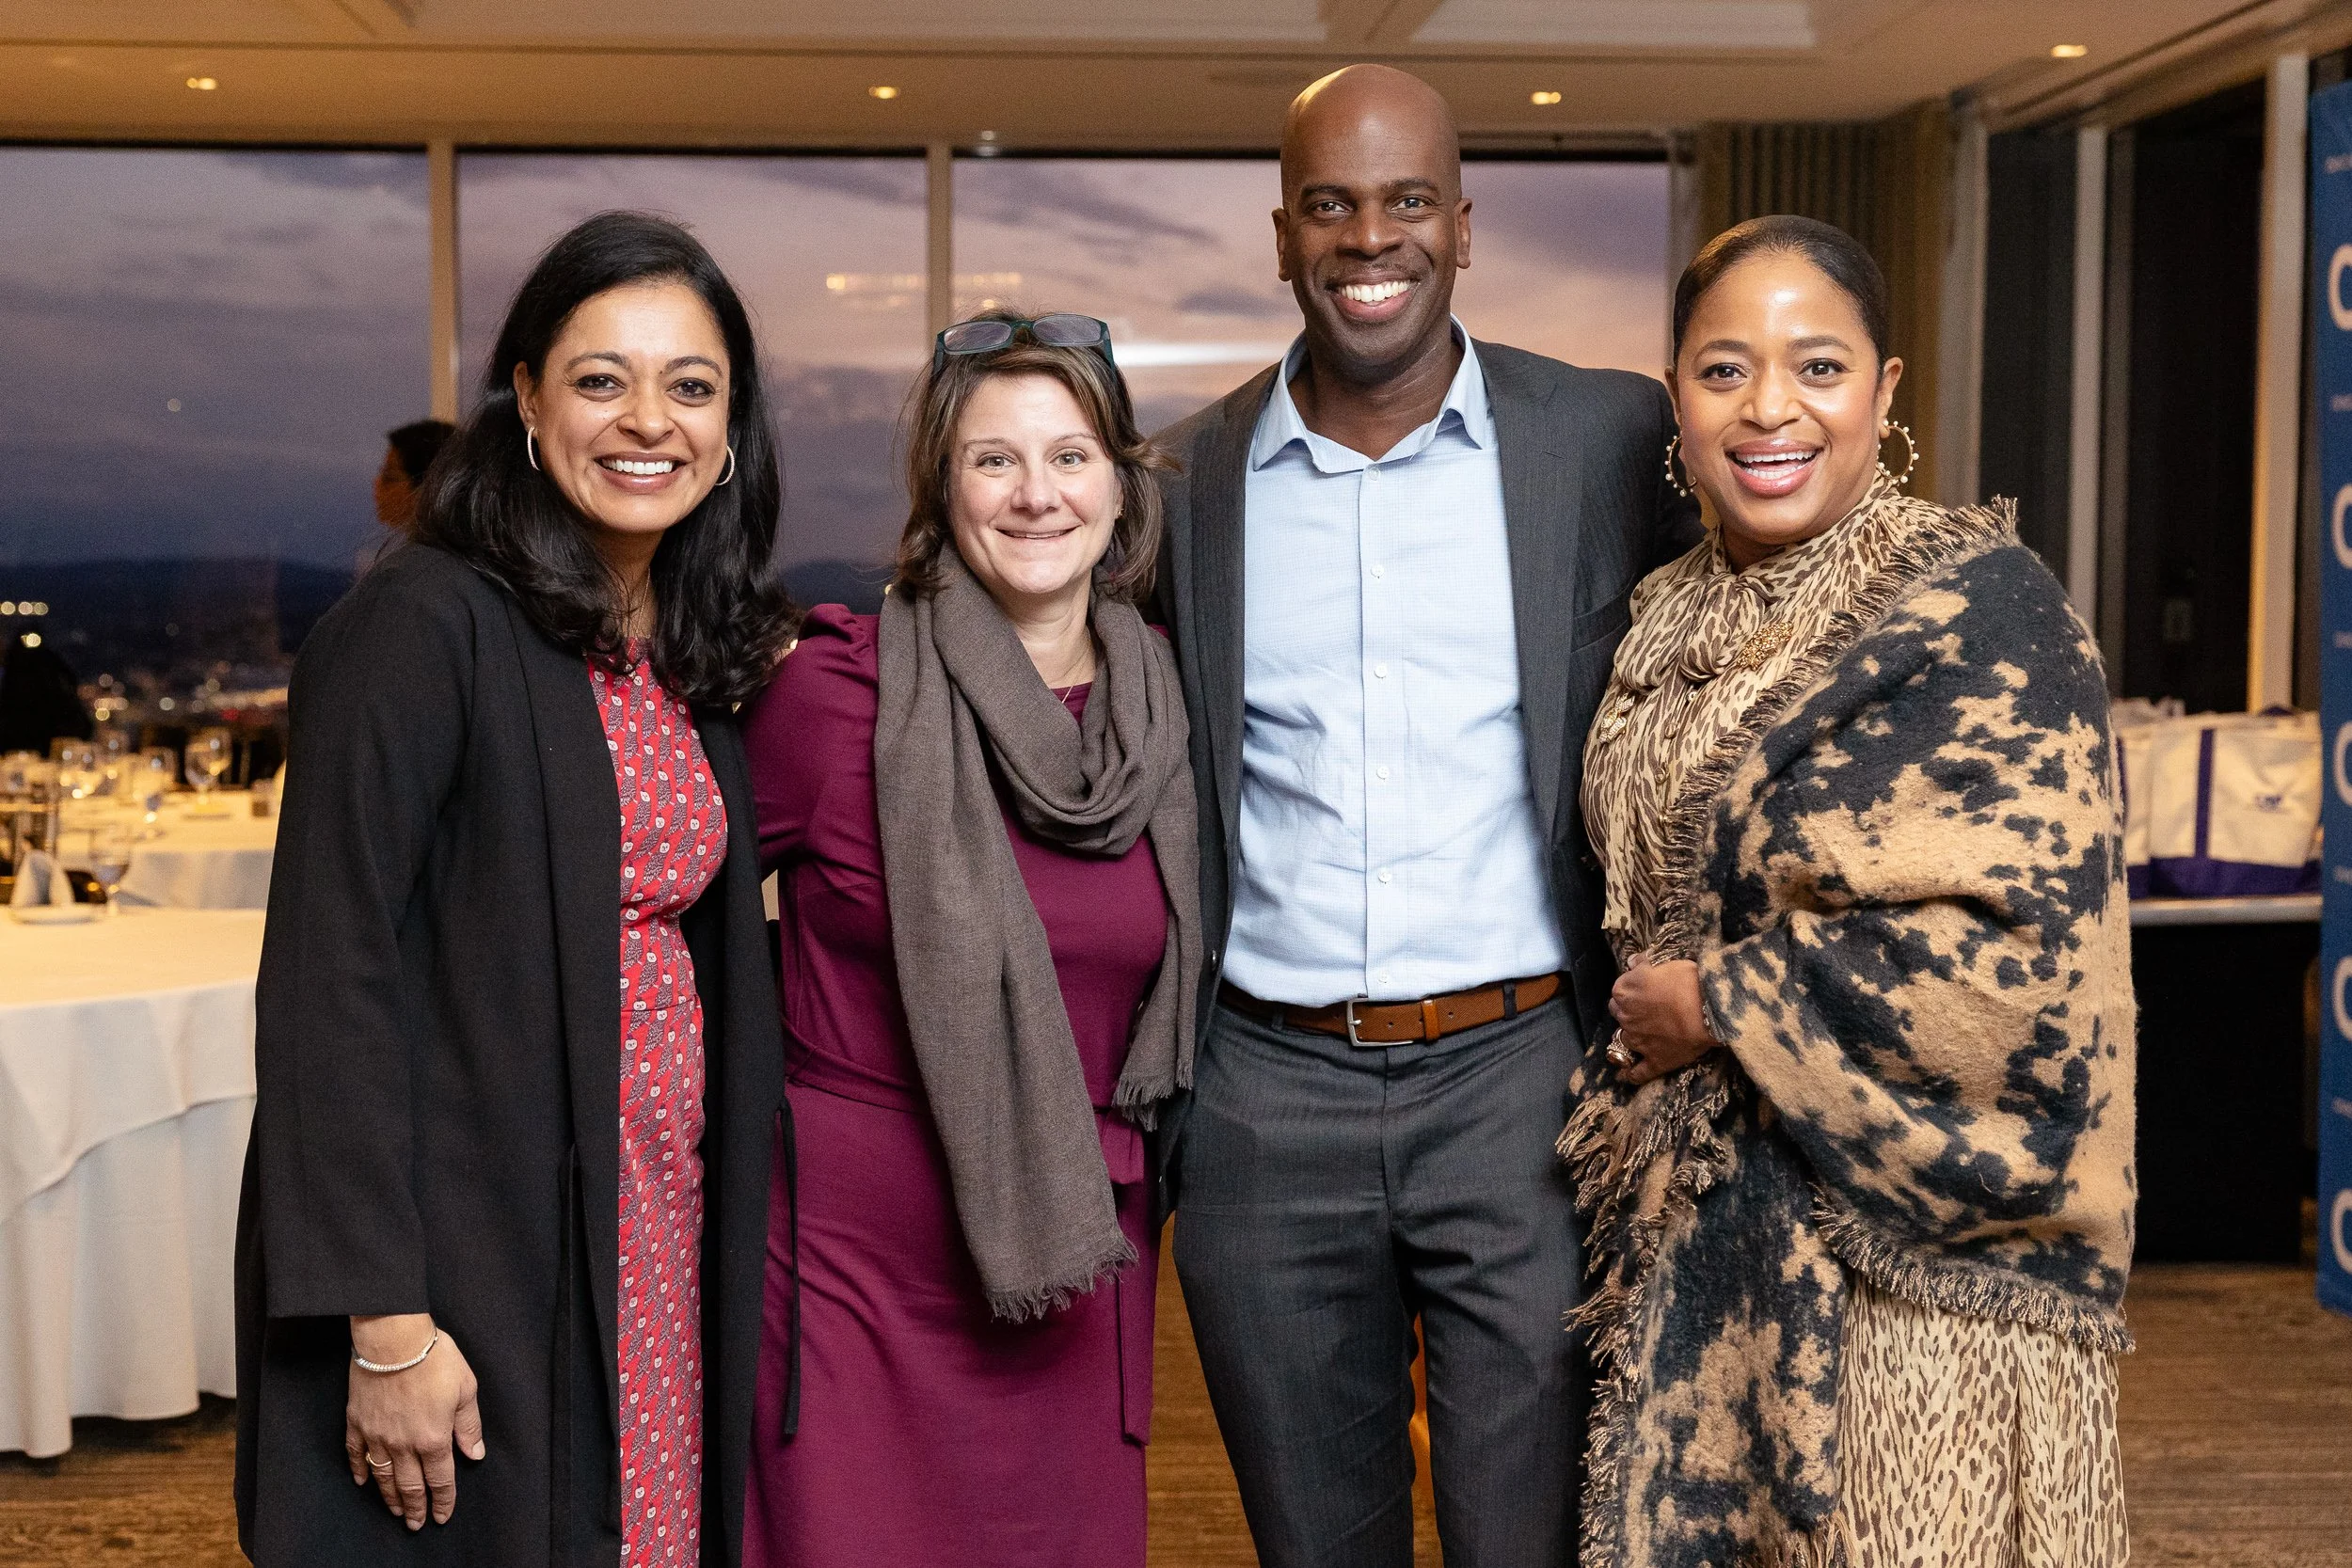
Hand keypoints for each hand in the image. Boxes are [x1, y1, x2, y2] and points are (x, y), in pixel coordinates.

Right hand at [344, 1314, 484, 1529]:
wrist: (393, 1340)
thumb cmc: (435, 1359)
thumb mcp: (466, 1389)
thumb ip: (468, 1426)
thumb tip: (474, 1454)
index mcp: (434, 1438)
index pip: (440, 1479)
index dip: (442, 1500)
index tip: (442, 1517)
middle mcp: (404, 1444)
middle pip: (410, 1485)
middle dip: (416, 1508)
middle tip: (417, 1524)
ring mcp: (377, 1435)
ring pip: (383, 1476)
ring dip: (390, 1497)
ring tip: (396, 1511)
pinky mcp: (357, 1422)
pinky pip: (356, 1454)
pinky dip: (359, 1471)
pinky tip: (363, 1482)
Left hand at [1605, 954, 1716, 1086]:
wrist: (1709, 1007)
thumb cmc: (1688, 980)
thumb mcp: (1663, 963)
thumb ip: (1642, 964)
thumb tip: (1632, 963)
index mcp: (1623, 991)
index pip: (1620, 991)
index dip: (1633, 991)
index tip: (1644, 991)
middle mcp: (1625, 1017)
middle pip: (1620, 1014)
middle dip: (1630, 1012)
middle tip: (1648, 1010)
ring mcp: (1638, 1041)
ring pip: (1625, 1040)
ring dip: (1631, 1037)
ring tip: (1644, 1036)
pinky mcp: (1655, 1060)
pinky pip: (1638, 1072)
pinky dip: (1630, 1075)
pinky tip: (1626, 1077)